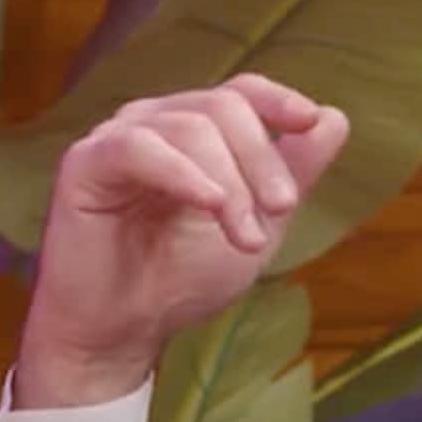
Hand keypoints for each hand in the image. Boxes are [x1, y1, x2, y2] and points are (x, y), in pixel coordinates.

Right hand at [12, 74, 352, 407]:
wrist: (124, 330)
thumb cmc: (181, 277)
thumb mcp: (257, 224)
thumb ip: (292, 173)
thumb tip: (334, 118)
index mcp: (193, 131)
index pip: (240, 91)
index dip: (278, 99)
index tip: (309, 122)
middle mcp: (154, 123)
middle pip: (223, 106)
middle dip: (261, 159)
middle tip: (281, 210)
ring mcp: (118, 138)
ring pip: (190, 127)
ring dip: (231, 183)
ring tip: (245, 238)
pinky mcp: (86, 163)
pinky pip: (139, 147)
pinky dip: (183, 173)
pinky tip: (209, 204)